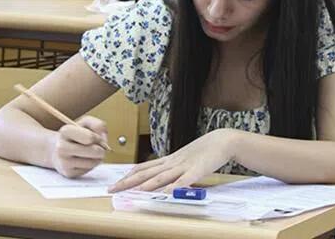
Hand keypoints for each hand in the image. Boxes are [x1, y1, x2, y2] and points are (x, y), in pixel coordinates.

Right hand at [48, 116, 108, 178]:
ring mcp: (64, 161)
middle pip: (94, 151)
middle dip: (101, 149)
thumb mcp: (86, 123)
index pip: (90, 137)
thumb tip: (104, 140)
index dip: (98, 138)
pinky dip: (91, 165)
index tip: (96, 138)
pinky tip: (84, 160)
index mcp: (65, 131)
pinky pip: (88, 170)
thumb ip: (98, 125)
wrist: (57, 150)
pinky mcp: (68, 173)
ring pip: (93, 162)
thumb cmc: (76, 135)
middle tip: (99, 148)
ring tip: (91, 153)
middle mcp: (61, 147)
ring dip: (97, 158)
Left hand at [111, 128, 238, 192]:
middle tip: (112, 189)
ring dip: (147, 184)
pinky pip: (184, 181)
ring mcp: (184, 166)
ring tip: (133, 191)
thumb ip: (172, 167)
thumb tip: (159, 177)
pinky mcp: (197, 171)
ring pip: (162, 177)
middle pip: (146, 173)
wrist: (222, 140)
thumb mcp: (184, 158)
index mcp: (169, 160)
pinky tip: (166, 194)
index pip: (144, 168)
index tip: (115, 182)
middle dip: (128, 182)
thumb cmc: (204, 150)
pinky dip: (174, 188)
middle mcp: (172, 163)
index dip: (128, 175)